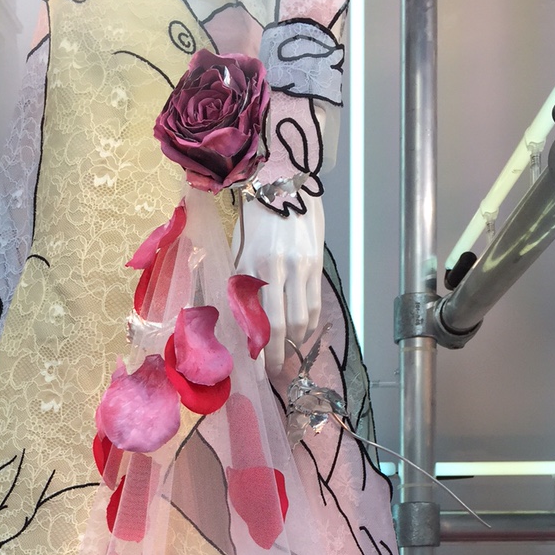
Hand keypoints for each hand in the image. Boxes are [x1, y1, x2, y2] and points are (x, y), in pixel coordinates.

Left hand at [233, 196, 323, 376]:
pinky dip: (309, 325)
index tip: (255, 372)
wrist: (284, 182)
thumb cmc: (254, 218)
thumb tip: (241, 323)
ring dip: (294, 343)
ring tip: (288, 354)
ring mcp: (300, 267)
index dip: (257, 352)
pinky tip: (301, 333)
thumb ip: (240, 285)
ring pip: (301, 320)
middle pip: (280, 327)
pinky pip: (315, 305)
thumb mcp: (238, 251)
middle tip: (274, 372)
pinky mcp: (316, 264)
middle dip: (277, 356)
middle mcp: (277, 269)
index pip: (256, 322)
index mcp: (251, 267)